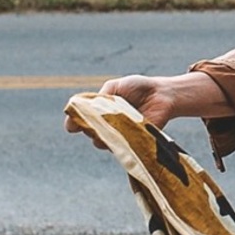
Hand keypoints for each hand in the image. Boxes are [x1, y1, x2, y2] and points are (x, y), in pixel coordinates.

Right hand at [64, 72, 233, 142]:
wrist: (162, 95)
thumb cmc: (138, 88)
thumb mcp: (115, 86)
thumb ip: (100, 96)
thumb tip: (87, 107)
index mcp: (98, 110)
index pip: (79, 120)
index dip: (73, 122)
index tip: (72, 124)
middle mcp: (106, 124)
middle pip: (88, 133)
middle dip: (88, 128)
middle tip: (96, 120)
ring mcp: (119, 135)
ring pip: (101, 143)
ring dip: (102, 135)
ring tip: (110, 125)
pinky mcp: (133, 142)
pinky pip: (120, 147)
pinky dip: (118, 141)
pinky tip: (122, 133)